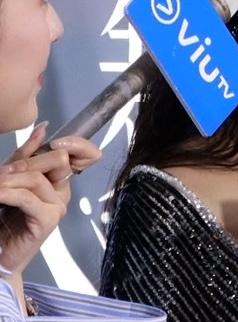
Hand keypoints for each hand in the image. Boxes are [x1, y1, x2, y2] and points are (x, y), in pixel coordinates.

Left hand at [0, 122, 100, 274]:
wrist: (1, 254)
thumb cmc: (5, 218)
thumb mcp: (12, 180)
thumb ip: (25, 155)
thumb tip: (43, 128)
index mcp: (59, 180)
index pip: (85, 154)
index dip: (77, 143)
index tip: (55, 142)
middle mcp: (63, 191)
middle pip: (59, 159)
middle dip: (28, 160)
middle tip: (3, 172)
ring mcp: (58, 206)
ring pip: (37, 178)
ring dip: (10, 179)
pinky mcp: (47, 219)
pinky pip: (27, 197)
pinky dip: (8, 193)